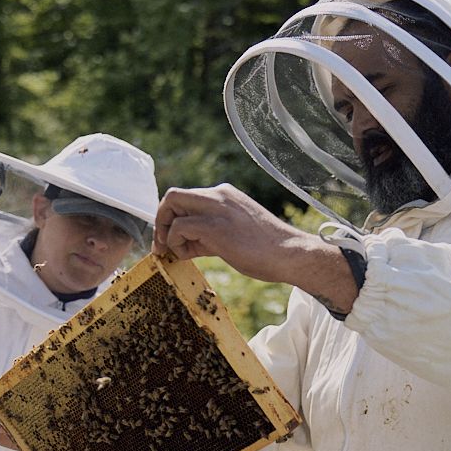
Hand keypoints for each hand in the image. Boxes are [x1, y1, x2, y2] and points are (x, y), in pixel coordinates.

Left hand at [152, 184, 310, 281]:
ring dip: (166, 232)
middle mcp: (219, 195)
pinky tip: (188, 255)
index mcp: (225, 195)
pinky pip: (179, 227)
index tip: (170, 239)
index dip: (171, 218)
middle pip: (173, 195)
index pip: (185, 197)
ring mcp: (217, 209)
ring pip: (171, 203)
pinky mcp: (215, 227)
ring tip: (179, 252)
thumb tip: (184, 243)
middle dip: (160, 220)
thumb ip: (208, 233)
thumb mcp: (234, 233)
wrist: (290, 254)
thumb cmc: (266, 250)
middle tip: (162, 244)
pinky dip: (175, 242)